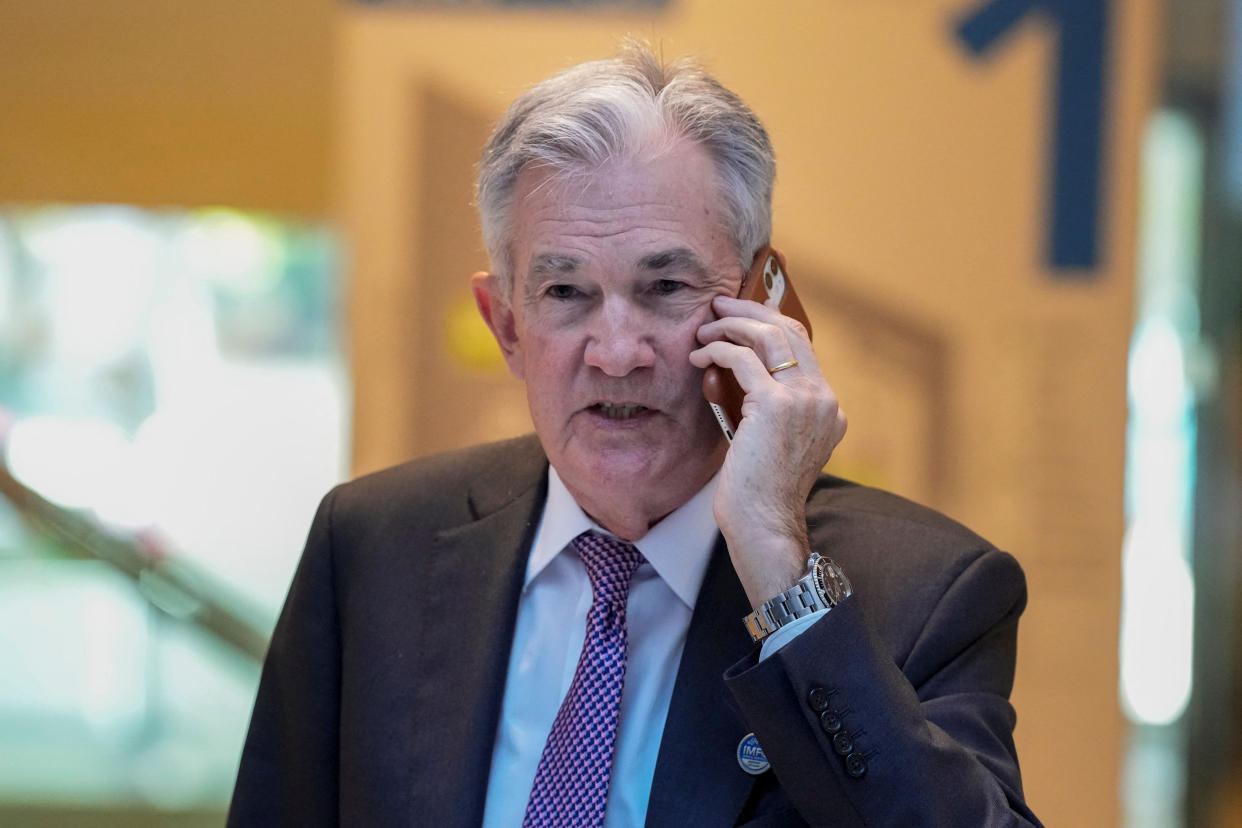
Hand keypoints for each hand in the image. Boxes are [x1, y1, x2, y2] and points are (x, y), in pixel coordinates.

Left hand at [689, 294, 846, 608]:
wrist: (765, 525)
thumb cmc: (760, 493)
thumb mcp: (777, 445)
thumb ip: (774, 412)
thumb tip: (744, 378)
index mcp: (830, 408)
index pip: (804, 347)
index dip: (771, 323)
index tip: (742, 314)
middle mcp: (825, 399)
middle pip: (790, 331)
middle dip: (750, 311)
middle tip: (719, 306)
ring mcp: (805, 400)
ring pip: (769, 336)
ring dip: (731, 326)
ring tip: (704, 330)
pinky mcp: (776, 405)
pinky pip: (743, 360)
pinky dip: (718, 351)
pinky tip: (699, 357)